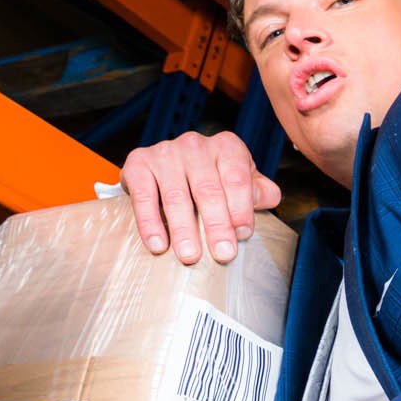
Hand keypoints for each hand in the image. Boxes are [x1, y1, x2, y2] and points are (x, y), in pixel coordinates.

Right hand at [121, 131, 280, 264]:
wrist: (169, 164)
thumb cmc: (212, 176)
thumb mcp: (243, 179)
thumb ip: (259, 191)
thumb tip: (262, 199)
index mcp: (227, 147)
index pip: (237, 179)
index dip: (241, 209)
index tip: (242, 234)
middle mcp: (196, 146)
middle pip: (208, 190)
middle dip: (216, 225)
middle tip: (222, 253)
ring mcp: (165, 153)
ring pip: (176, 196)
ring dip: (184, 229)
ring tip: (190, 255)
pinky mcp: (139, 164)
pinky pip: (144, 196)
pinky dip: (150, 223)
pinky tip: (158, 243)